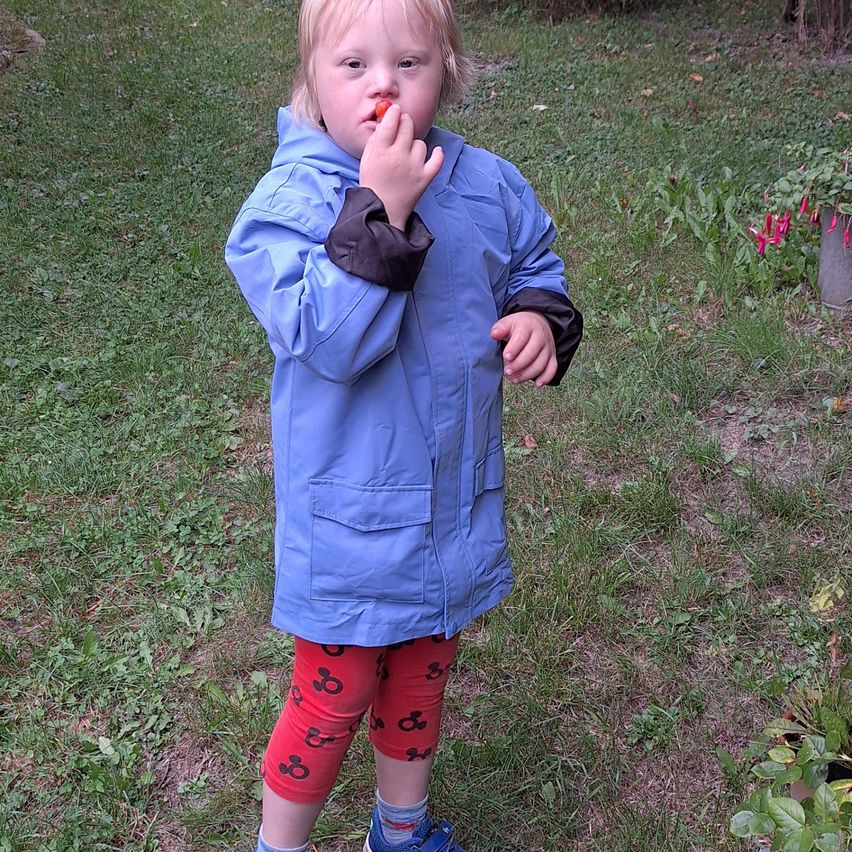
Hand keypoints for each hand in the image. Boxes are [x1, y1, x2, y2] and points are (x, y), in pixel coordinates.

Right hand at [359, 104, 443, 229]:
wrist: (383, 211)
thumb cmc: (373, 184)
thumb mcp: (366, 160)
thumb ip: (375, 140)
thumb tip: (387, 123)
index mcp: (380, 151)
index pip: (391, 122)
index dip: (394, 112)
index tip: (395, 110)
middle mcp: (398, 156)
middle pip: (408, 126)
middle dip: (405, 122)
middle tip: (403, 126)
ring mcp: (414, 167)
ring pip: (420, 143)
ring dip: (415, 145)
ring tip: (408, 154)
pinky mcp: (425, 178)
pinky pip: (437, 159)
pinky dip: (437, 154)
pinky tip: (435, 152)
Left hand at [490, 311, 556, 386]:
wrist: (537, 323)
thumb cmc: (520, 326)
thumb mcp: (508, 323)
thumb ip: (500, 329)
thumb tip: (494, 334)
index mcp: (528, 326)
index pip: (522, 338)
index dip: (514, 349)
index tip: (506, 357)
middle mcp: (541, 336)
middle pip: (531, 353)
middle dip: (518, 364)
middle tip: (507, 371)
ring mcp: (548, 348)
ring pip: (540, 364)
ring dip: (527, 374)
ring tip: (514, 379)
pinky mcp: (552, 357)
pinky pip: (552, 368)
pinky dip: (546, 377)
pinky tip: (537, 384)